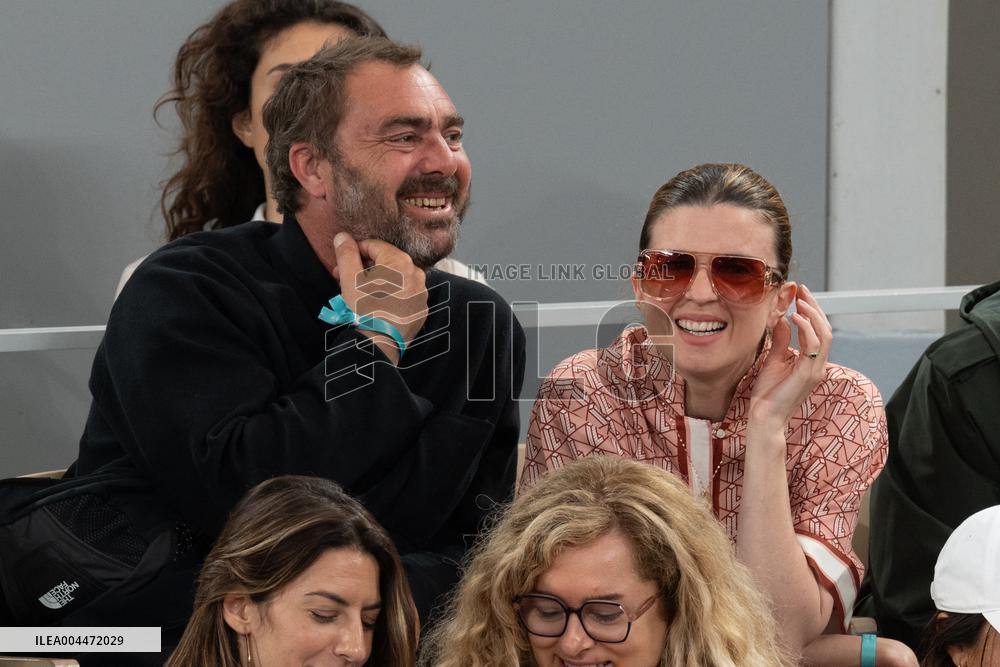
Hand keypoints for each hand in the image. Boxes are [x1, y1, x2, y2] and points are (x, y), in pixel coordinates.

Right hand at [332, 233, 427, 361]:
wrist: (380, 344)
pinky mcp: (421, 308)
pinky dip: (391, 295)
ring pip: (396, 279)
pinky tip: (377, 305)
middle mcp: (416, 273)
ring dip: (378, 282)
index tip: (342, 264)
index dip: (354, 252)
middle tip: (345, 279)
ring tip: (360, 293)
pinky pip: (404, 295)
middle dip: (364, 268)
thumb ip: (346, 254)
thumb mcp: (350, 279)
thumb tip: (342, 236)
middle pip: (386, 262)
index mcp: (400, 261)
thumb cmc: (364, 309)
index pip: (373, 245)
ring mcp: (421, 292)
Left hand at [748, 284, 831, 434]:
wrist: (764, 417)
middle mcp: (817, 365)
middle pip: (825, 329)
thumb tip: (781, 319)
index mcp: (811, 362)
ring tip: (799, 301)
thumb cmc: (767, 393)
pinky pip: (813, 346)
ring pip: (824, 335)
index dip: (811, 310)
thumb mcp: (773, 360)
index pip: (818, 330)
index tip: (799, 293)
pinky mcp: (809, 374)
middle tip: (802, 290)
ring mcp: (816, 370)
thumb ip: (780, 341)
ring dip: (813, 315)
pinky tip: (794, 318)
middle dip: (815, 307)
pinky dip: (806, 329)